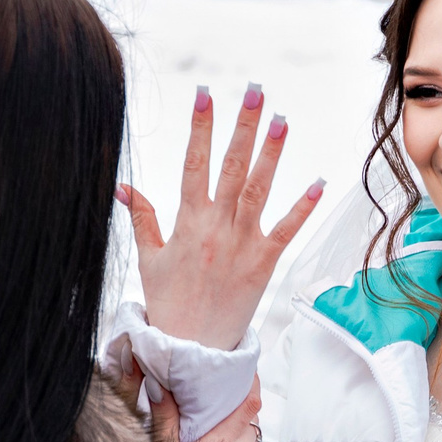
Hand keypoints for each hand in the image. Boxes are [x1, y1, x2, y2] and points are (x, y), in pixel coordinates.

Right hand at [121, 84, 325, 350]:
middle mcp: (216, 227)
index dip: (200, 128)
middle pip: (231, 167)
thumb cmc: (169, 304)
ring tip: (281, 120)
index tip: (205, 94)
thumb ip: (142, 218)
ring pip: (258, 190)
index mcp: (187, 222)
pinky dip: (302, 207)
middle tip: (254, 91)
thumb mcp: (149, 259)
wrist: (191, 350)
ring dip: (271, 154)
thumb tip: (124, 184)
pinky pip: (286, 230)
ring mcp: (242, 244)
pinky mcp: (264, 264)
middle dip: (242, 127)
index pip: (193, 163)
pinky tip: (317, 181)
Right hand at [147, 381, 262, 441]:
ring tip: (220, 425)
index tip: (246, 369)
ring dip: (240, 431)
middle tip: (224, 397)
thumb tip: (158, 382)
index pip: (250, 406)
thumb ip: (163, 415)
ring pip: (251, 440)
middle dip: (241, 409)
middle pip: (251, 422)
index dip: (252, 385)